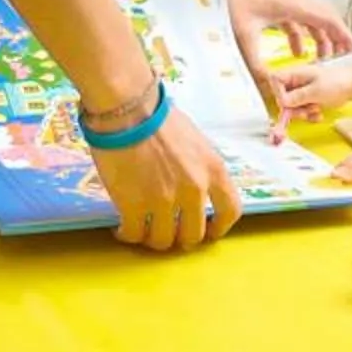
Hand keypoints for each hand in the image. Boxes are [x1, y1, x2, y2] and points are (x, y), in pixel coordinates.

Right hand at [87, 102, 241, 250]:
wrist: (127, 110)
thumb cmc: (158, 118)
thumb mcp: (196, 143)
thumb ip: (200, 169)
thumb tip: (194, 188)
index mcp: (214, 171)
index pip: (230, 211)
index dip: (219, 228)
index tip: (208, 231)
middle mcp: (194, 190)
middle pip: (193, 235)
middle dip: (180, 238)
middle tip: (167, 232)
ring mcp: (164, 200)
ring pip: (163, 240)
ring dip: (152, 239)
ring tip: (141, 230)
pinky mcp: (134, 205)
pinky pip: (134, 234)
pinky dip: (128, 235)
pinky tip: (121, 228)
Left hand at [224, 0, 351, 64]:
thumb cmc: (230, 0)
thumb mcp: (243, 36)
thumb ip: (255, 64)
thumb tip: (268, 87)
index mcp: (294, 5)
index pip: (329, 20)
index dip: (344, 36)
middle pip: (325, 19)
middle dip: (335, 40)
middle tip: (343, 59)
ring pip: (312, 19)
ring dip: (319, 39)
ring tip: (322, 60)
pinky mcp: (277, 2)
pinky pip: (298, 19)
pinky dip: (302, 35)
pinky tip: (297, 52)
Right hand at [271, 57, 351, 121]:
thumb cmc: (337, 82)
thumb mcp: (316, 90)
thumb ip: (298, 96)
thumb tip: (282, 102)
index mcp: (295, 73)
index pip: (275, 80)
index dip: (278, 93)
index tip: (287, 103)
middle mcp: (295, 82)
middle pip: (281, 98)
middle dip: (292, 109)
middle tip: (305, 112)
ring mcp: (301, 92)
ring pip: (291, 108)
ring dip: (302, 113)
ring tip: (315, 111)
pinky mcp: (306, 101)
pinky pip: (300, 112)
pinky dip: (308, 116)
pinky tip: (318, 115)